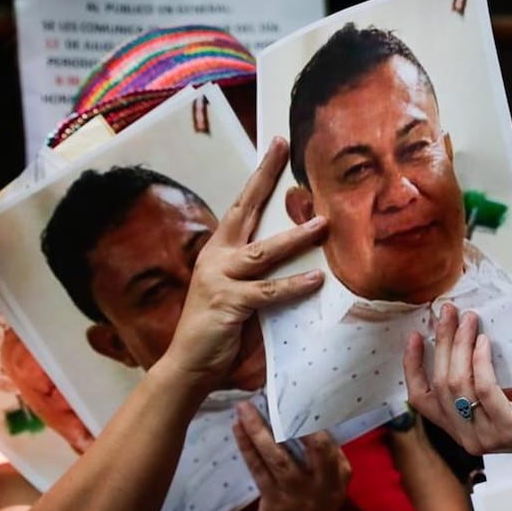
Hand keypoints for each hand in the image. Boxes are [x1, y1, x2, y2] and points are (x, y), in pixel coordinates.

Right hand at [162, 137, 325, 390]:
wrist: (188, 364)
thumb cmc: (217, 328)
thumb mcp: (237, 290)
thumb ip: (259, 272)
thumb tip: (302, 257)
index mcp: (219, 250)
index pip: (242, 205)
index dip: (260, 175)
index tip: (277, 146)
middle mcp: (217, 257)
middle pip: (245, 209)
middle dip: (265, 177)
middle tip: (284, 148)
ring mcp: (221, 279)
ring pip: (263, 252)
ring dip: (294, 237)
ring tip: (323, 224)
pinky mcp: (229, 304)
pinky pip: (267, 292)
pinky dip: (293, 286)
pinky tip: (316, 281)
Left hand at [232, 401, 350, 510]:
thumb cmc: (316, 500)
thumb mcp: (331, 480)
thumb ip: (324, 454)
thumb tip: (303, 410)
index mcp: (340, 473)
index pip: (328, 440)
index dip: (315, 417)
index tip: (298, 392)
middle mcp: (323, 484)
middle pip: (313, 447)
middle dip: (293, 421)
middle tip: (273, 395)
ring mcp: (298, 495)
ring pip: (277, 457)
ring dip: (259, 430)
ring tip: (244, 407)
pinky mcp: (274, 504)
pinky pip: (258, 470)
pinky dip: (247, 446)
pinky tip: (238, 428)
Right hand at [404, 303, 511, 464]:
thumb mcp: (506, 389)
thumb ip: (481, 375)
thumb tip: (463, 332)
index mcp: (461, 428)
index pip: (421, 399)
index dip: (412, 366)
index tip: (415, 333)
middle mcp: (468, 438)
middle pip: (439, 385)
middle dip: (442, 342)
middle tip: (450, 312)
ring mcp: (488, 437)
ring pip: (458, 385)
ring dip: (461, 345)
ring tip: (471, 319)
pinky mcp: (511, 428)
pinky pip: (485, 389)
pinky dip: (481, 362)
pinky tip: (486, 341)